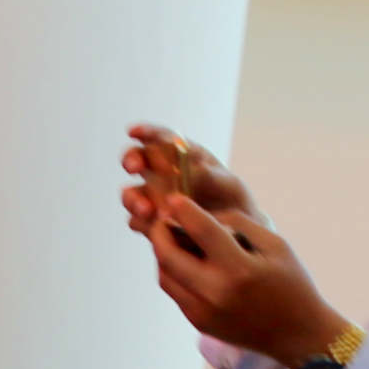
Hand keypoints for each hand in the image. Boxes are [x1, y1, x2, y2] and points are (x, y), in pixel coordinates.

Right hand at [119, 124, 255, 235]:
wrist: (237, 237)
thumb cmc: (233, 203)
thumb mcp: (227, 185)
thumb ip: (206, 176)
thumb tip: (183, 173)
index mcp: (181, 156)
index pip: (159, 137)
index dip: (145, 132)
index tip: (134, 132)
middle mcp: (161, 174)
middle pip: (136, 160)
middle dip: (131, 160)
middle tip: (134, 168)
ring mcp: (153, 199)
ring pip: (131, 193)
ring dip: (133, 198)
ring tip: (147, 209)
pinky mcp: (151, 222)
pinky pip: (137, 220)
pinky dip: (142, 222)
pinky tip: (156, 226)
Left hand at [142, 194, 352, 365]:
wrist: (298, 335)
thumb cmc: (291, 284)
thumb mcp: (276, 246)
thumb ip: (239, 225)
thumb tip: (200, 215)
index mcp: (240, 270)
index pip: (202, 231)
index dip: (184, 210)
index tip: (174, 197)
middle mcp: (215, 292)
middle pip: (167, 255)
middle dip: (159, 231)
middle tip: (163, 218)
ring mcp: (203, 311)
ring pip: (164, 275)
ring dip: (163, 253)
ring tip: (174, 238)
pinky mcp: (198, 322)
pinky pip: (175, 291)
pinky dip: (174, 272)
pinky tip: (185, 261)